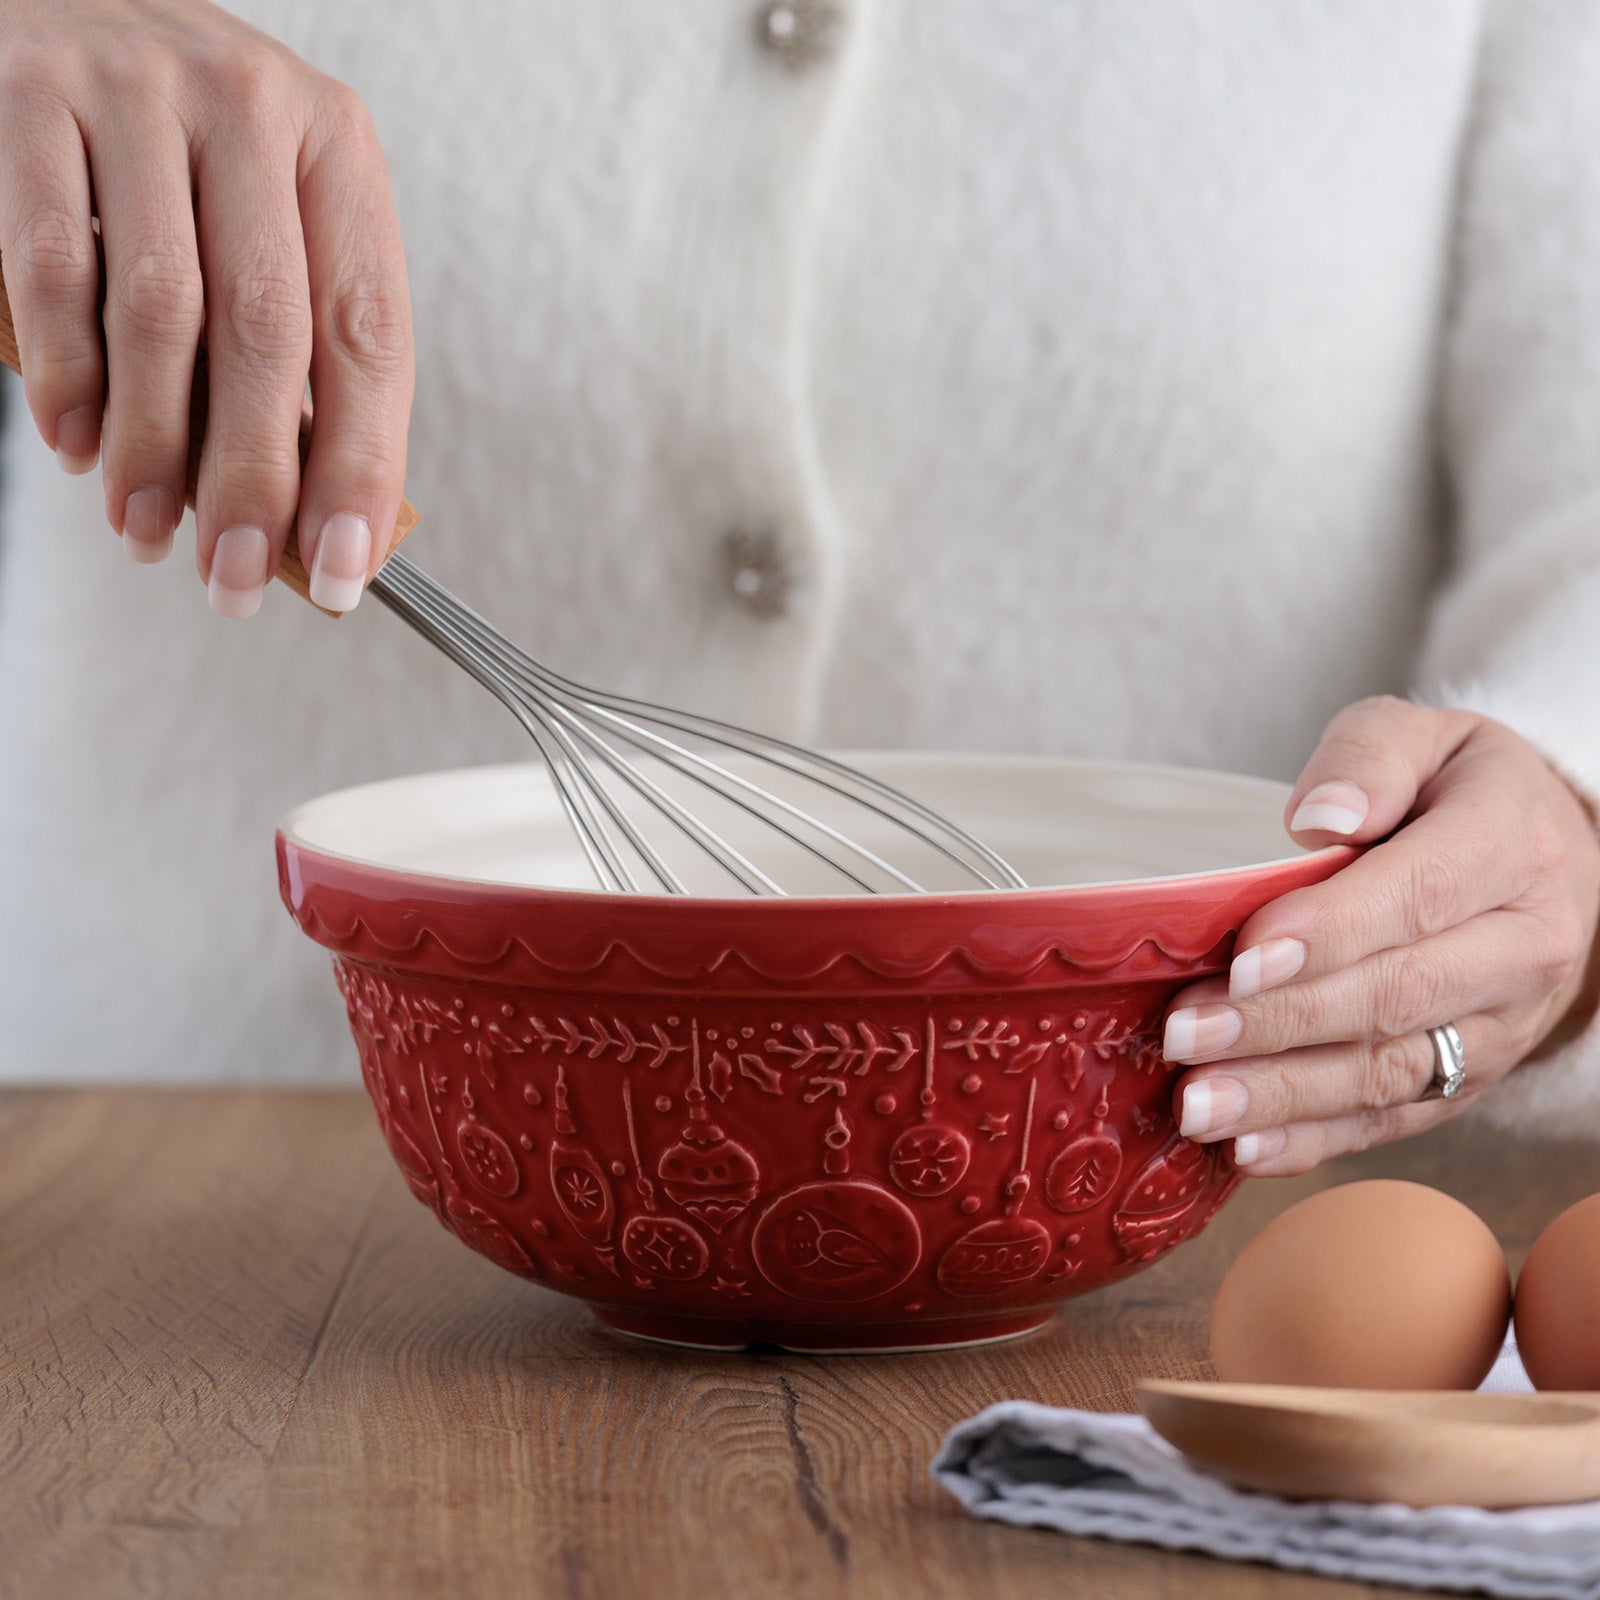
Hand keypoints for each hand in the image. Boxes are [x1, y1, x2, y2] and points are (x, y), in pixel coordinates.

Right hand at [0, 0, 411, 614]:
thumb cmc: (183, 148)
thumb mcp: (270, 220)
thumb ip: (298, 345)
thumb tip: (318, 515)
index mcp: (338, 150)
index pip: (367, 337)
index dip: (358, 467)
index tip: (340, 567)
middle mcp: (253, 109)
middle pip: (269, 335)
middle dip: (251, 481)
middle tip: (230, 578)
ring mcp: (138, 90)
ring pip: (161, 311)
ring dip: (152, 447)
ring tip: (146, 529)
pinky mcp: (29, 91)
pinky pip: (52, 262)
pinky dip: (69, 373)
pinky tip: (78, 446)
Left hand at [1165, 697, 1599, 1176]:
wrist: (1547, 857)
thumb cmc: (1455, 789)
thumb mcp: (1423, 736)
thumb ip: (1369, 758)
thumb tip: (1318, 815)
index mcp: (1510, 849)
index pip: (1416, 898)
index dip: (1328, 933)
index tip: (1243, 957)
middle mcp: (1521, 948)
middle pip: (1395, 997)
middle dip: (1279, 1023)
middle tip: (1184, 1034)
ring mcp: (1500, 1026)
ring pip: (1391, 1072)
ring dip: (1285, 1095)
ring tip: (1196, 1105)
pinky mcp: (1469, 1076)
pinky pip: (1395, 1118)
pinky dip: (1317, 1140)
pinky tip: (1246, 1151)